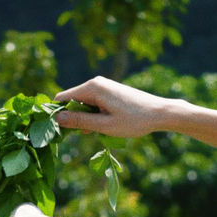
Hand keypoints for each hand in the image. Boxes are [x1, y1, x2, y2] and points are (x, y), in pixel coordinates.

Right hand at [54, 77, 170, 137]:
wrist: (159, 113)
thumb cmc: (133, 121)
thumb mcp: (104, 125)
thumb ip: (79, 121)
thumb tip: (57, 119)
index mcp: (92, 87)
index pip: (62, 98)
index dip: (58, 115)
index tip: (60, 132)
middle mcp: (95, 82)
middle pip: (72, 101)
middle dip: (73, 118)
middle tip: (87, 135)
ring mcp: (103, 85)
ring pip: (83, 104)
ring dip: (86, 119)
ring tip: (100, 131)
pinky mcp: (110, 91)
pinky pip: (93, 103)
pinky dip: (95, 115)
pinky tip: (105, 125)